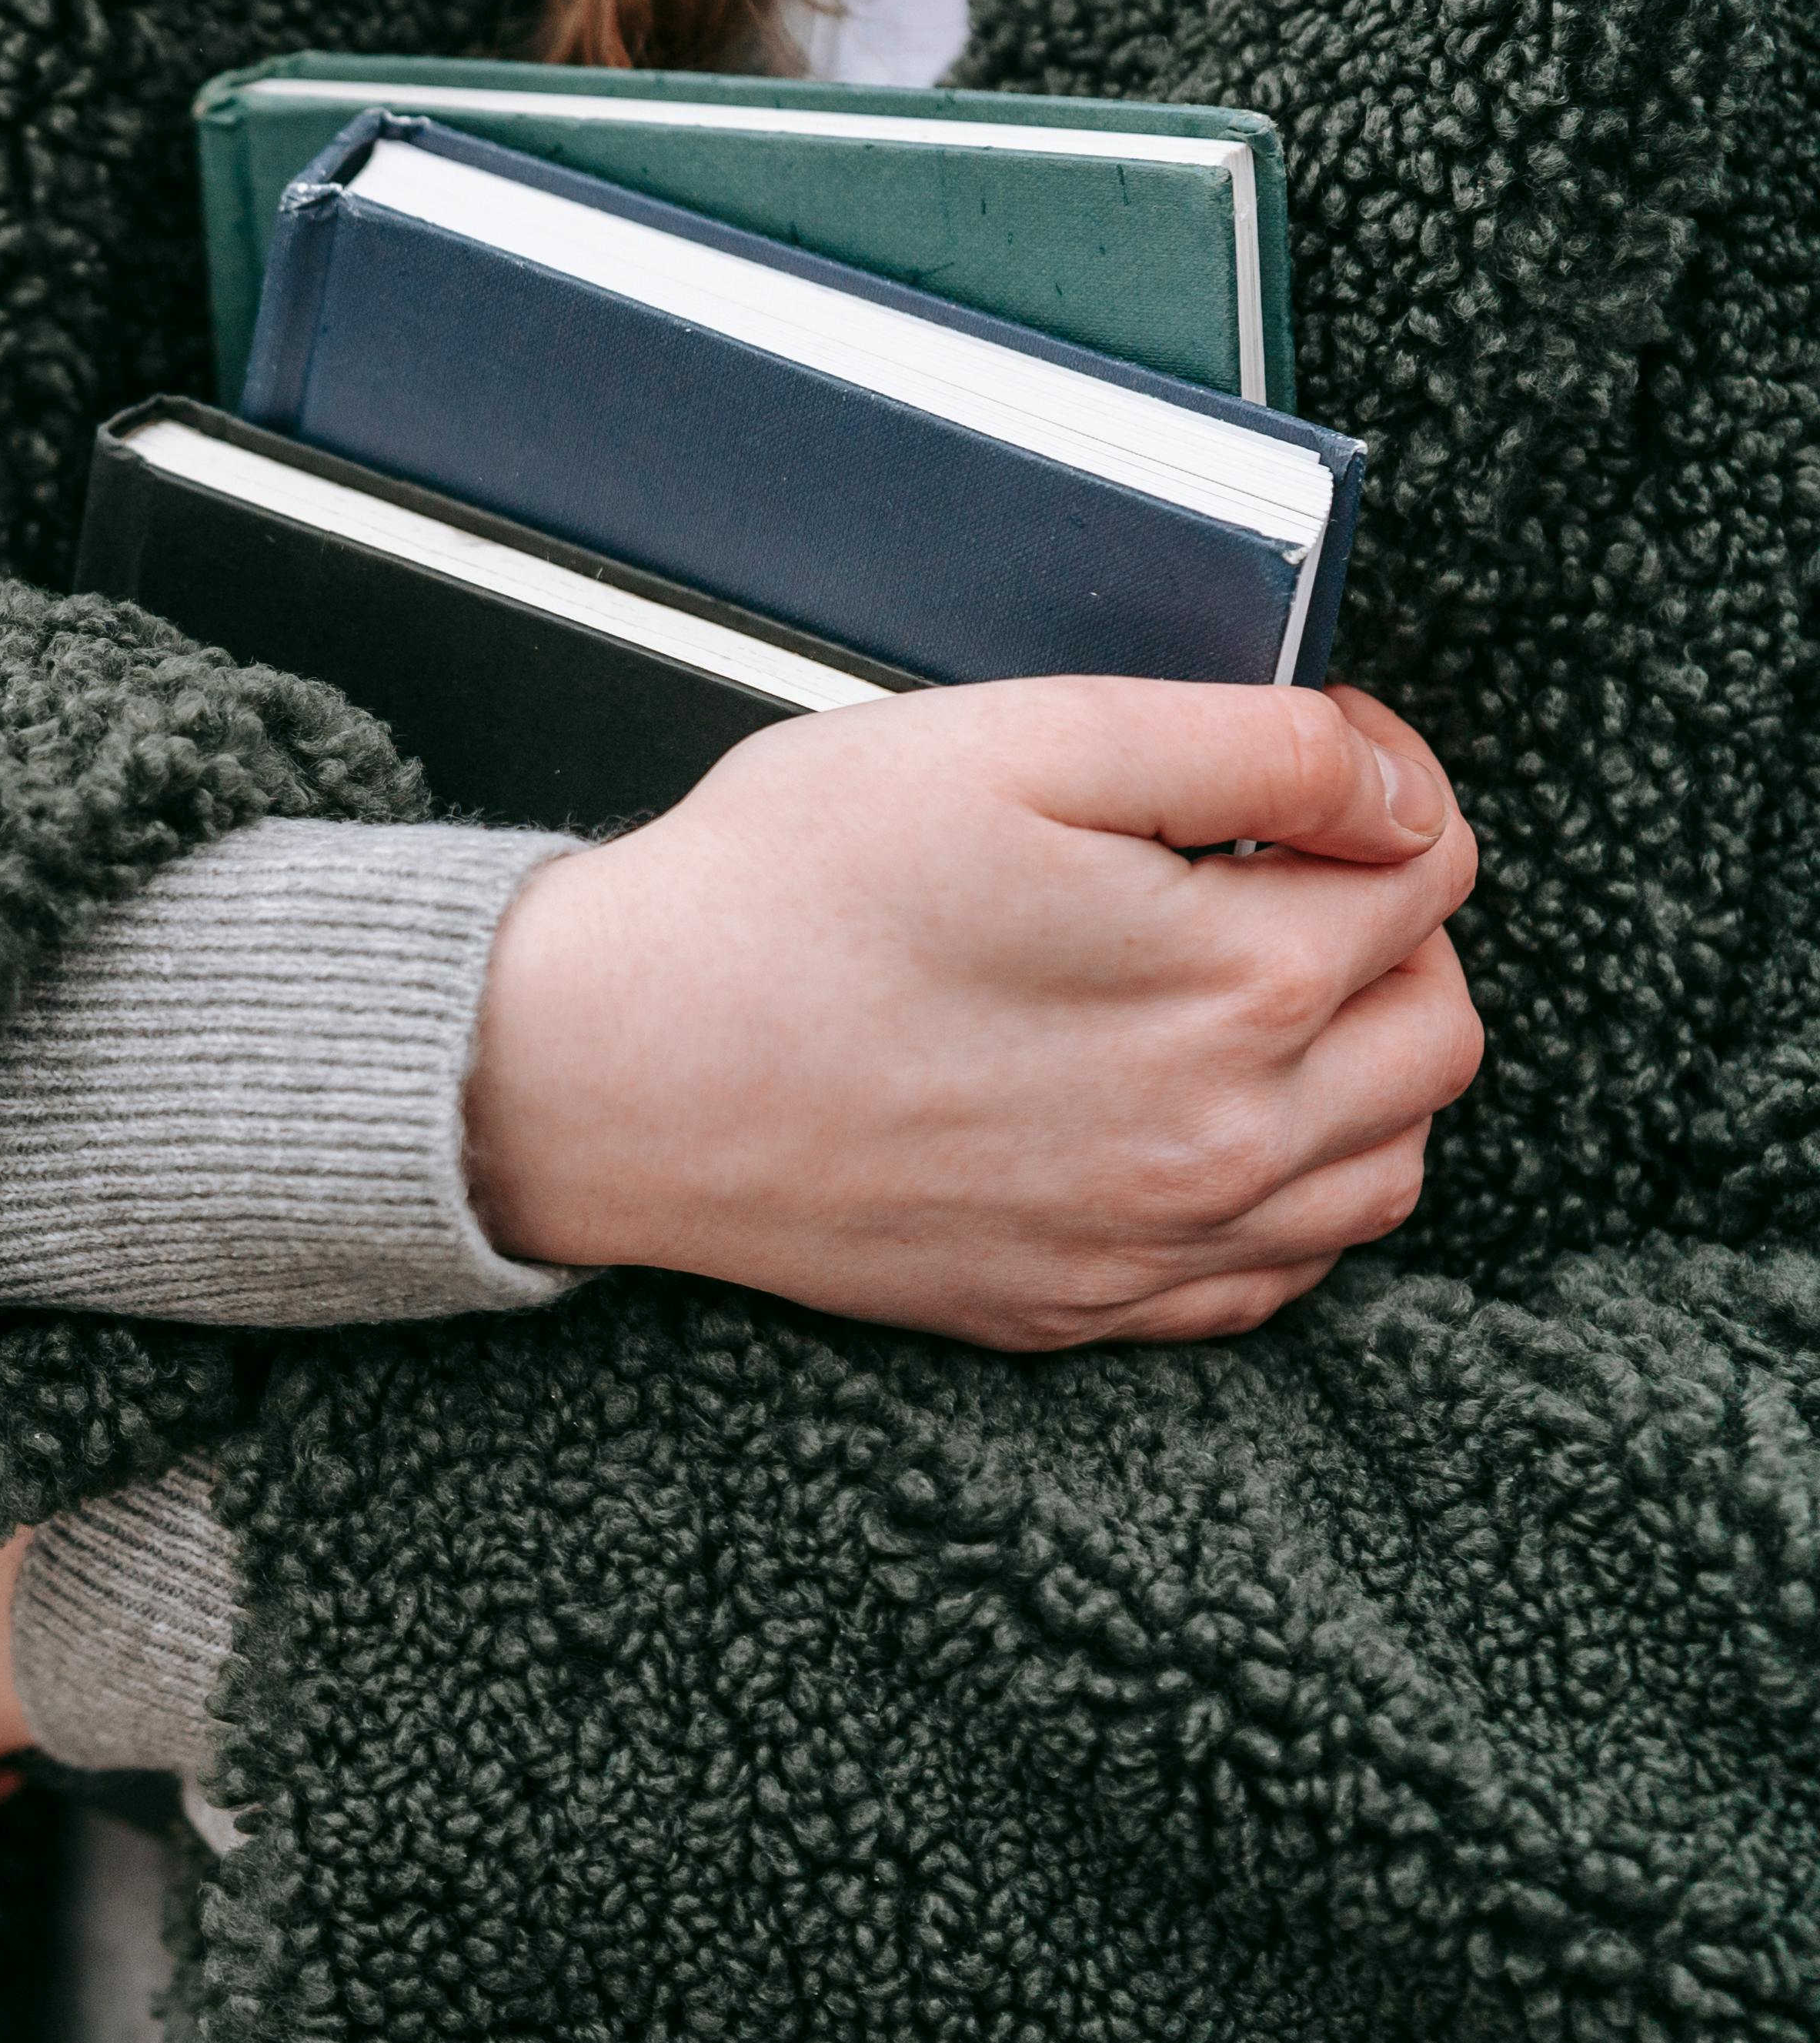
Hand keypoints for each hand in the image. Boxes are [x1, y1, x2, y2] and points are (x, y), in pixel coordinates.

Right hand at [463, 678, 1481, 1346]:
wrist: (603, 1069)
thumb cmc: (776, 894)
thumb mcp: (1013, 737)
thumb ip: (1243, 739)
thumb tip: (1391, 786)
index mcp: (1240, 978)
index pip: (1430, 864)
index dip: (1372, 780)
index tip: (1288, 760)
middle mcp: (1228, 1134)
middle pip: (1439, 1025)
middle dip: (1388, 926)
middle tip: (1271, 869)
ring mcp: (1155, 1241)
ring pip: (1389, 1166)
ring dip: (1363, 1068)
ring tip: (1251, 991)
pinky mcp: (1076, 1305)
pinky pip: (1275, 1277)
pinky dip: (1286, 1196)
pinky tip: (1199, 1118)